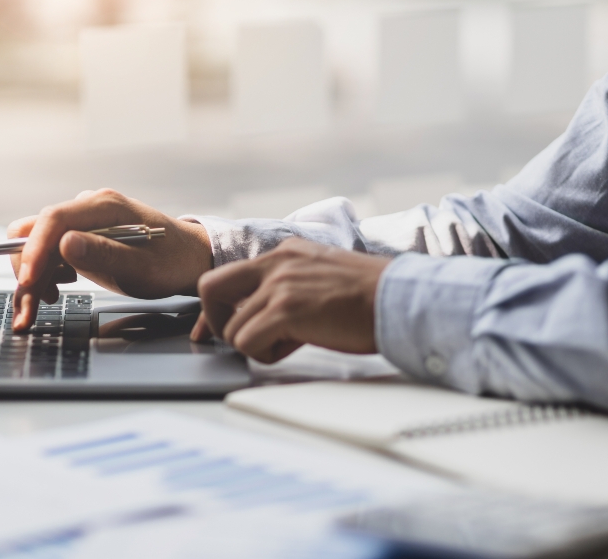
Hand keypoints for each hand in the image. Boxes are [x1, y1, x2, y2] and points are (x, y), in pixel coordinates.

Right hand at [7, 189, 212, 329]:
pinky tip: (55, 293)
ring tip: (37, 309)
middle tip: (27, 310)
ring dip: (33, 278)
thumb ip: (103, 254)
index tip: (28, 282)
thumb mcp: (141, 266)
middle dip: (27, 271)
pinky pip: (50, 253)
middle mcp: (88, 208)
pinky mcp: (81, 237)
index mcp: (103, 206)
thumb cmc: (171, 262)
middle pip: (36, 232)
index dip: (34, 250)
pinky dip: (44, 276)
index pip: (53, 220)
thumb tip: (65, 244)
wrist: (188, 260)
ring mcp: (83, 222)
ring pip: (39, 246)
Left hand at [192, 238, 390, 363]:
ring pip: (232, 328)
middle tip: (242, 338)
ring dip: (257, 345)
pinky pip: (247, 342)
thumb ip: (288, 286)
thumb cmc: (369, 298)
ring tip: (293, 341)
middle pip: (208, 289)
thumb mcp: (321, 277)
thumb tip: (261, 314)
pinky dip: (266, 354)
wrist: (398, 300)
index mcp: (284, 252)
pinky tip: (297, 345)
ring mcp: (279, 285)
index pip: (228, 276)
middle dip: (216, 322)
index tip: (214, 330)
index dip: (217, 308)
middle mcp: (276, 263)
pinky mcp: (287, 309)